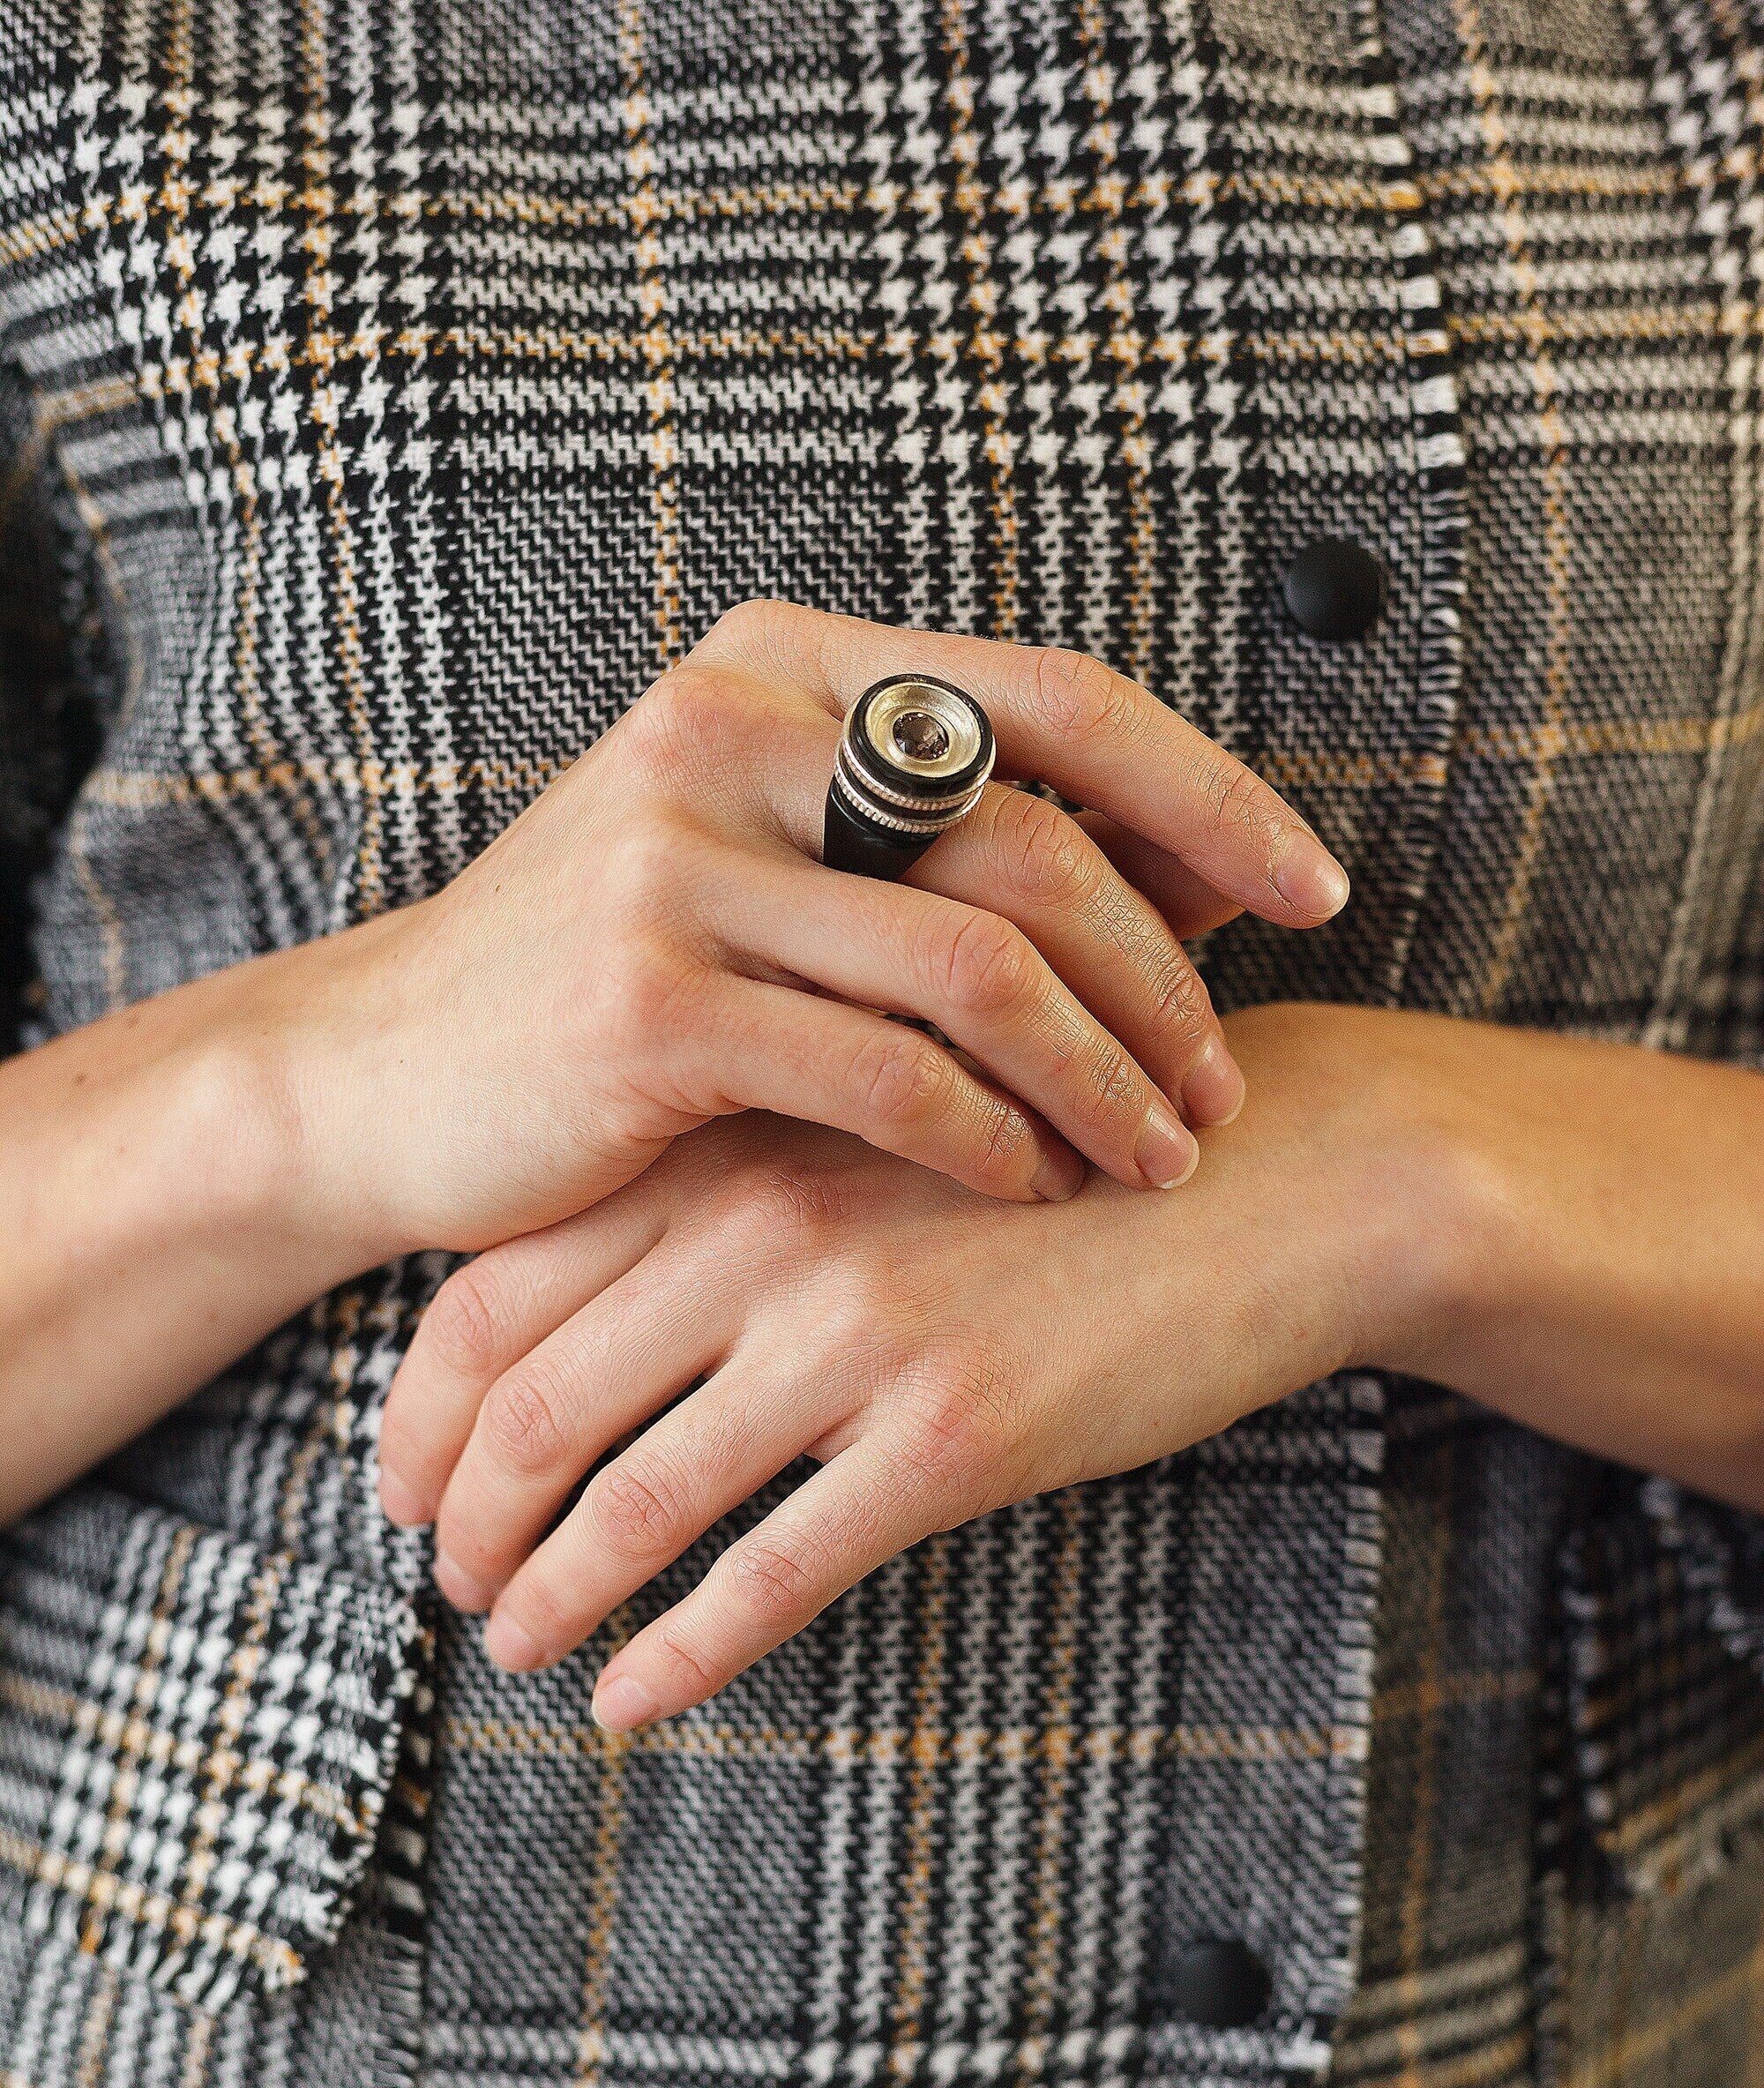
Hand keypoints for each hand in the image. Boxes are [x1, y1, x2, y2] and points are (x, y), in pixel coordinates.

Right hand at [269, 600, 1348, 1264]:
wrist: (384, 1080)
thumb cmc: (612, 984)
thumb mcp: (769, 870)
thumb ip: (937, 849)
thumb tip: (1186, 880)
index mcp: (782, 665)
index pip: (1056, 700)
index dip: (1210, 796)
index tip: (1316, 891)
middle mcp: (731, 728)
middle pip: (1039, 843)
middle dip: (1165, 984)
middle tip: (1220, 1090)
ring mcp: (679, 858)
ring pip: (980, 966)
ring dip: (1100, 1078)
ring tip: (1158, 1159)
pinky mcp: (652, 1001)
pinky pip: (887, 1075)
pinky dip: (987, 1138)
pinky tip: (1027, 1185)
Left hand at [378, 1004, 1452, 1710]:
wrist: (1273, 1176)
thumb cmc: (1060, 1160)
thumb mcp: (876, 1140)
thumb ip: (739, 1204)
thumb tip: (601, 1324)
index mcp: (734, 1149)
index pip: (502, 1287)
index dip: (424, 1408)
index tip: (400, 1484)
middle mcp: (769, 1232)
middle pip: (539, 1399)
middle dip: (468, 1515)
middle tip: (450, 1582)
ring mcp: (860, 1334)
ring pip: (638, 1495)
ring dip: (551, 1591)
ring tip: (516, 1646)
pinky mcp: (955, 1435)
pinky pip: (774, 1573)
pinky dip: (679, 1651)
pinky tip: (631, 1701)